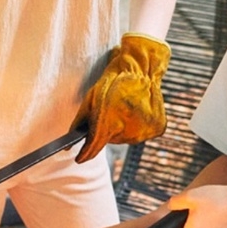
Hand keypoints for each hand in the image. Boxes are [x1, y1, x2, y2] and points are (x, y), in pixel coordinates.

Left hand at [73, 33, 170, 163]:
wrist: (140, 69)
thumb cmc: (112, 82)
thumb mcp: (90, 99)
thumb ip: (79, 124)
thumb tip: (68, 147)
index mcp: (109, 123)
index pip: (95, 146)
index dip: (86, 154)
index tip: (79, 158)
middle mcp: (129, 131)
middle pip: (112, 140)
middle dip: (108, 129)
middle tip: (112, 111)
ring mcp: (145, 131)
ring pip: (127, 138)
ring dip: (123, 127)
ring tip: (125, 108)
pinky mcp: (158, 129)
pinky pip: (142, 133)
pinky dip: (138, 125)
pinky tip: (138, 110)